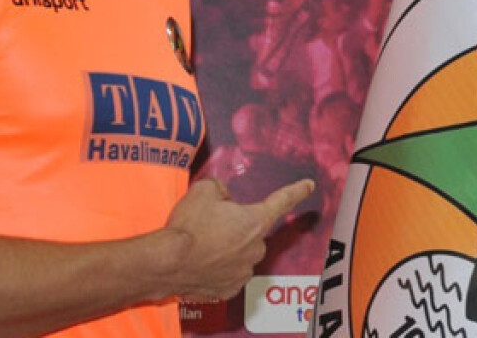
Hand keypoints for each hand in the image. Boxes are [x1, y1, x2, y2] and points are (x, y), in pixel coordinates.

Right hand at [163, 178, 313, 299]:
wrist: (167, 263)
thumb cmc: (188, 226)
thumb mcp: (204, 191)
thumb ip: (220, 189)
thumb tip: (223, 197)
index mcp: (256, 221)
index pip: (281, 201)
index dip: (296, 191)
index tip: (309, 186)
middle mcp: (256, 249)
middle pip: (252, 232)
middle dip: (237, 227)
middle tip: (211, 225)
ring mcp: (243, 273)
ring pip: (241, 255)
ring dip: (227, 249)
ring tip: (201, 246)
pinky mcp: (228, 290)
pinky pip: (228, 274)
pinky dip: (217, 269)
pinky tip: (201, 264)